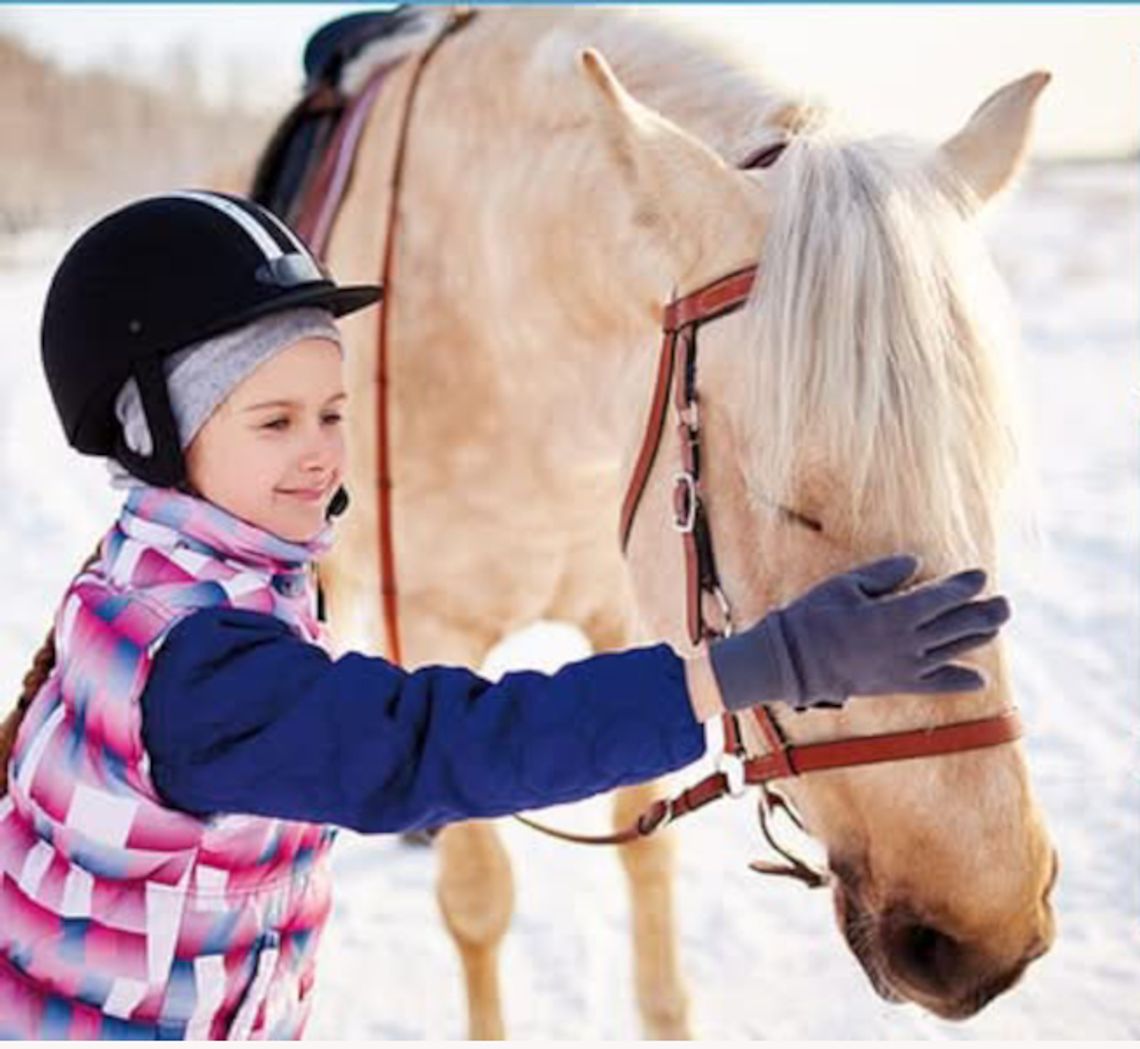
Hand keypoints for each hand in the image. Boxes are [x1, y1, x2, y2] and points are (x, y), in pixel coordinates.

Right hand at [708, 555, 1010, 711]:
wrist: (794, 661)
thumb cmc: (814, 615)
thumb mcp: (845, 584)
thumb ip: (884, 573)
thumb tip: (916, 563)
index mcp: (893, 615)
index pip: (940, 598)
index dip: (963, 586)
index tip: (980, 575)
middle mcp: (906, 643)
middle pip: (955, 626)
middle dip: (983, 613)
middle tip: (1005, 604)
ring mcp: (903, 667)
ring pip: (951, 651)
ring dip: (977, 638)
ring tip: (996, 626)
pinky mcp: (895, 684)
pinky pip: (935, 684)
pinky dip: (958, 682)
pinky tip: (978, 679)